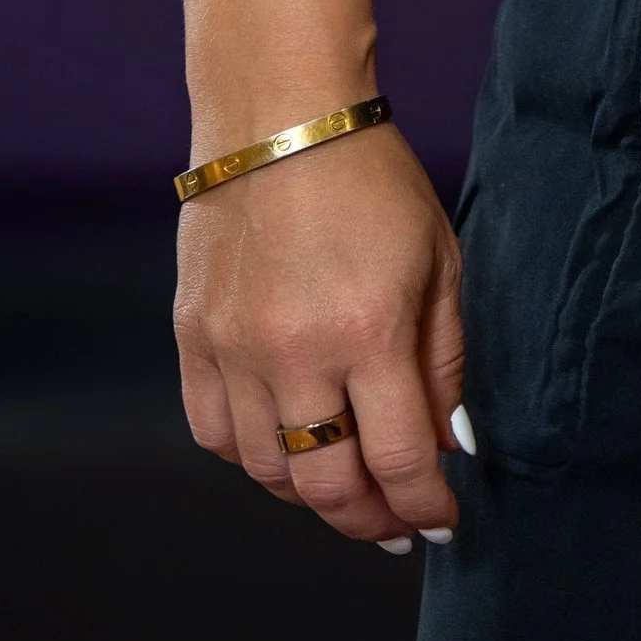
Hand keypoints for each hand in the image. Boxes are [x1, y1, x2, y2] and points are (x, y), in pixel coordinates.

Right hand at [174, 120, 466, 551]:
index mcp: (370, 328)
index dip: (424, 505)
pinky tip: (284, 442)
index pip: (398, 459)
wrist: (281, 116)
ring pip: (268, 472)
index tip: (440, 520)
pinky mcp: (193, 336)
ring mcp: (234, 347)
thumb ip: (443, 358)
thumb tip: (448, 443)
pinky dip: (252, 456)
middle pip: (328, 486)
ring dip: (311, 495)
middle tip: (392, 525)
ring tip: (343, 485)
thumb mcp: (437, 258)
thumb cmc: (372, 177)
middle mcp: (296, 350)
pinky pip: (215, 433)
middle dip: (369, 520)